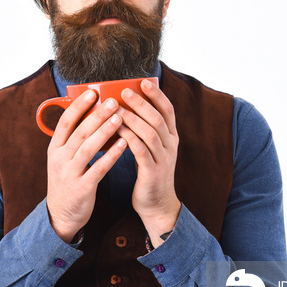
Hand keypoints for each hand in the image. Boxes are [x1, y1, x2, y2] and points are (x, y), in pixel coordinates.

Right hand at [46, 90, 127, 242]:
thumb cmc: (67, 181)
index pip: (64, 122)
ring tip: (120, 117)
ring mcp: (69, 173)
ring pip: (88, 148)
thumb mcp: (62, 159)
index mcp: (54, 148)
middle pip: (79, 131)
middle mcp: (59, 158)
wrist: (61, 215)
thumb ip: (72, 139)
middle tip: (113, 101)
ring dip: (105, 131)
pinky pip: (98, 168)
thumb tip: (89, 114)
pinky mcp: (82, 187)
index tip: (92, 93)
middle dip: (97, 114)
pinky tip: (124, 144)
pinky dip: (111, 155)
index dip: (78, 106)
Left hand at [117, 79, 180, 247]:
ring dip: (132, 119)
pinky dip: (129, 139)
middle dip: (141, 103)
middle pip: (158, 118)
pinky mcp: (153, 172)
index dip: (157, 95)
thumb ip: (143, 130)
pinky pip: (141, 151)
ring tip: (116, 109)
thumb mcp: (151, 148)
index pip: (168, 110)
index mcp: (171, 137)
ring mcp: (164, 159)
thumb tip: (124, 107)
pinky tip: (117, 131)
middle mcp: (171, 145)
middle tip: (124, 92)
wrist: (156, 204)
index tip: (143, 82)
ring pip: (150, 133)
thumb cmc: (148, 172)